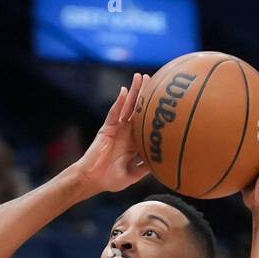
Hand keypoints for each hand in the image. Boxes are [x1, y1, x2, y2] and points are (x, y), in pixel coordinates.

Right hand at [72, 72, 150, 195]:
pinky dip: (119, 102)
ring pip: (127, 107)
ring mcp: (117, 129)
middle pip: (138, 109)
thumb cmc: (111, 179)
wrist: (92, 180)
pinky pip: (114, 113)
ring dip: (134, 92)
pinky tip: (124, 91)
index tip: (166, 101)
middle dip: (145, 94)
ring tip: (139, 77)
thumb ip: (145, 168)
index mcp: (135, 142)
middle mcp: (127, 132)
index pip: (146, 122)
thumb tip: (162, 164)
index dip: (154, 111)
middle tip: (154, 78)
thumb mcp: (133, 174)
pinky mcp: (107, 129)